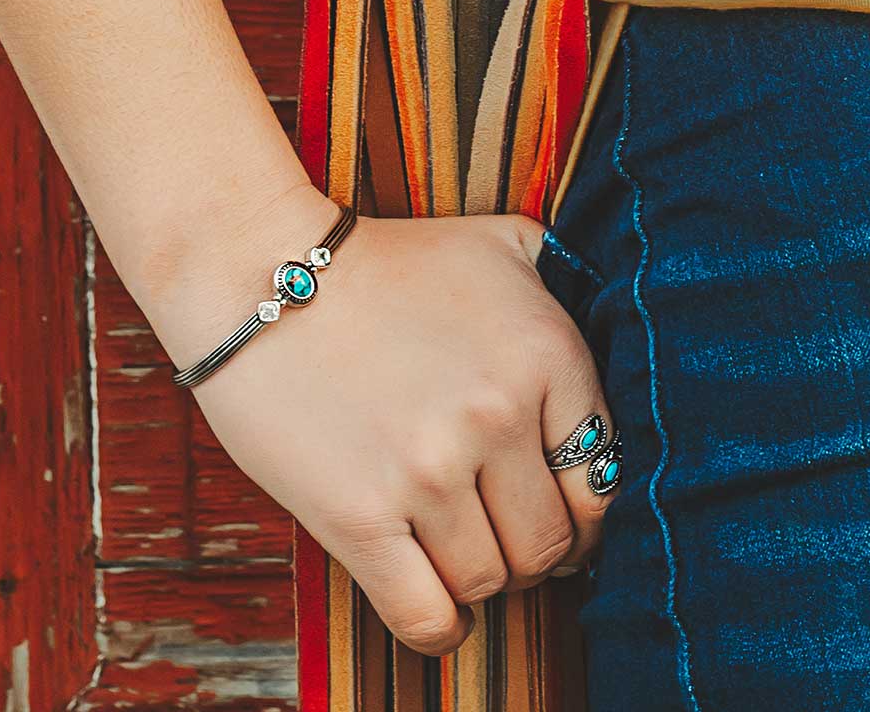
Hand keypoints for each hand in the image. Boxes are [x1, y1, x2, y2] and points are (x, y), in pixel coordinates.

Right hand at [188, 211, 615, 656]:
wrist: (260, 272)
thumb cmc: (384, 261)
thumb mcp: (494, 241)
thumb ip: (565, 270)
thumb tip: (609, 303)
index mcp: (545, 354)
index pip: (601, 479)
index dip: (583, 513)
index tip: (557, 517)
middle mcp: (498, 416)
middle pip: (549, 544)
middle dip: (532, 552)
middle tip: (499, 532)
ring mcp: (428, 470)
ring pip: (490, 581)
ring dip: (478, 577)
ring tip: (452, 546)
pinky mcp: (358, 514)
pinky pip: (426, 617)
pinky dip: (441, 627)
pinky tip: (436, 605)